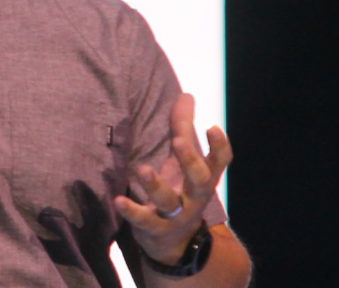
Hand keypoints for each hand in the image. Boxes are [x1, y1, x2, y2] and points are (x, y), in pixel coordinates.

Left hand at [113, 93, 233, 264]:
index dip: (219, 146)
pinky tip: (119, 200)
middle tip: (178, 141)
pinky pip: (144, 220)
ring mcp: (176, 215)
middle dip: (190, 160)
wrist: (176, 243)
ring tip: (142, 168)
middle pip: (199, 179)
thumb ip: (183, 128)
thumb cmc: (179, 190)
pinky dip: (132, 210)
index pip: (220, 163)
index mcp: (204, 178)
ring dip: (155, 184)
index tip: (212, 127)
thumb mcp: (182, 161)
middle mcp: (194, 197)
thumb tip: (187, 95)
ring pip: (168, 201)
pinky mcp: (156, 228)